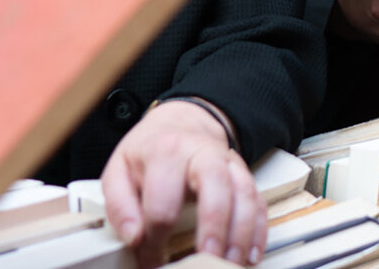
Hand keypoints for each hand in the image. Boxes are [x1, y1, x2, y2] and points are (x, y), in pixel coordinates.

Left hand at [100, 100, 262, 266]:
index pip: (163, 201)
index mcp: (166, 152)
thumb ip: (120, 206)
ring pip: (244, 193)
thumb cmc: (150, 151)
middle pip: (216, 184)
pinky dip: (259, 230)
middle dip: (213, 226)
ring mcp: (228, 163)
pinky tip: (251, 255)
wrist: (180, 123)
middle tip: (206, 258)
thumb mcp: (119, 171)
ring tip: (230, 263)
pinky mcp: (243, 175)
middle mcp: (202, 153)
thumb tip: (134, 237)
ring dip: (241, 233)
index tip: (151, 258)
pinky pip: (259, 201)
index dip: (156, 238)